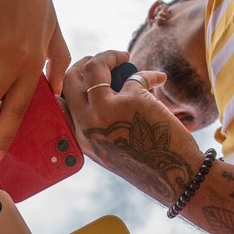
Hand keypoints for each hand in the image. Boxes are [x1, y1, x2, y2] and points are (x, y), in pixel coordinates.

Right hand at [62, 53, 202, 203]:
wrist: (173, 176)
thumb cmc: (146, 163)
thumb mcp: (111, 146)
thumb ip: (99, 122)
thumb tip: (104, 87)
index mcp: (79, 137)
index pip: (59, 100)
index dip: (70, 81)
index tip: (84, 74)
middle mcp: (86, 124)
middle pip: (70, 78)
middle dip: (85, 62)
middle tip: (103, 59)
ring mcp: (106, 110)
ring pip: (93, 67)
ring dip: (109, 56)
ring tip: (124, 58)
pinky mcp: (131, 100)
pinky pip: (135, 75)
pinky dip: (149, 74)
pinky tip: (159, 79)